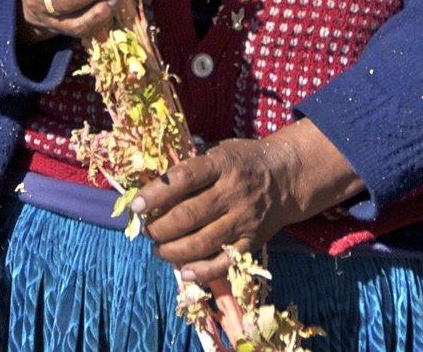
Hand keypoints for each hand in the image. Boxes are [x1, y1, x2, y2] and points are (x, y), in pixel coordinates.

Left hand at [133, 120, 361, 284]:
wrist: (287, 177)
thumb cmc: (243, 161)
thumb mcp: (220, 150)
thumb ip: (192, 165)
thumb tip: (154, 184)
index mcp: (221, 164)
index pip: (183, 178)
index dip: (156, 193)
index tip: (136, 206)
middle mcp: (233, 192)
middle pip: (188, 215)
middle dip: (160, 228)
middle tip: (147, 231)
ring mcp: (243, 219)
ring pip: (201, 242)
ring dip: (173, 251)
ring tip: (159, 249)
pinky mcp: (251, 242)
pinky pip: (223, 262)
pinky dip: (201, 272)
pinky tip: (183, 272)